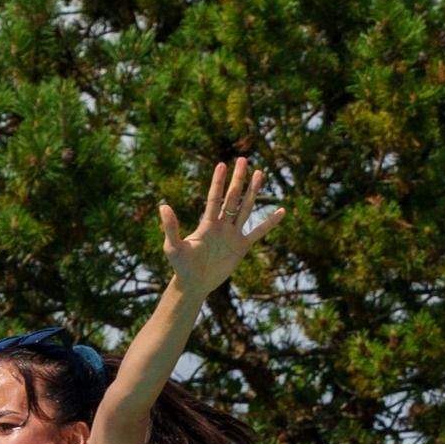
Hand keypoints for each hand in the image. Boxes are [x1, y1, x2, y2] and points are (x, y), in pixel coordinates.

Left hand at [159, 158, 278, 298]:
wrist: (194, 284)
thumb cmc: (181, 267)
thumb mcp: (173, 247)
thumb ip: (170, 227)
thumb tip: (163, 206)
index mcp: (207, 224)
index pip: (214, 198)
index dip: (218, 182)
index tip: (222, 164)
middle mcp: (221, 225)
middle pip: (232, 197)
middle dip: (238, 179)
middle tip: (243, 159)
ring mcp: (232, 235)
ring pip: (245, 208)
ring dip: (253, 191)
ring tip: (260, 173)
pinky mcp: (241, 247)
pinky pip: (258, 232)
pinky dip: (270, 223)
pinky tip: (281, 211)